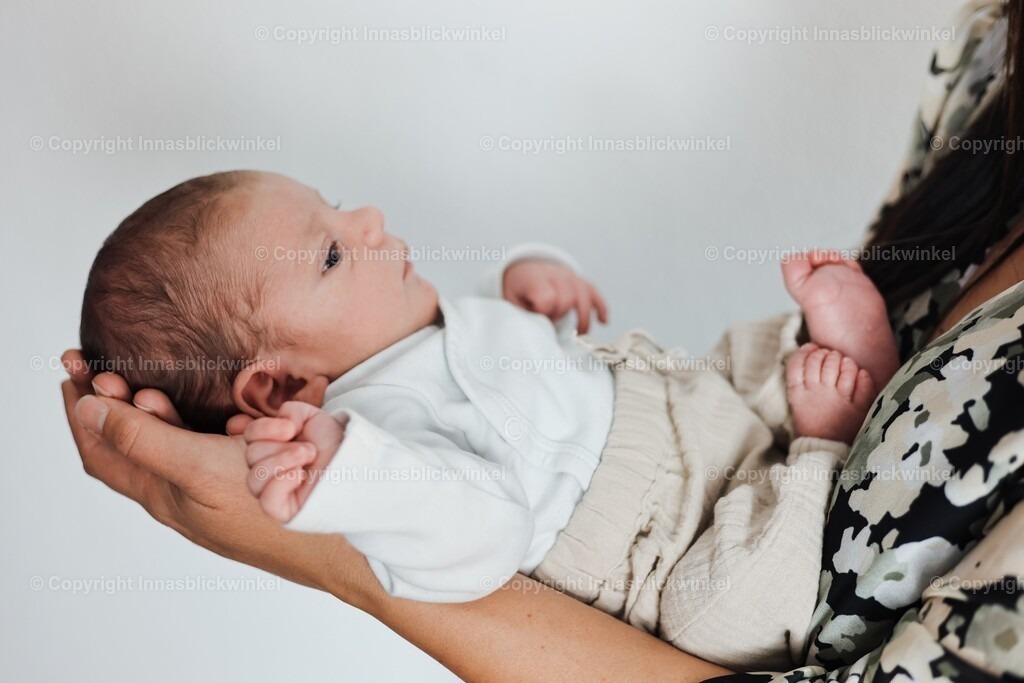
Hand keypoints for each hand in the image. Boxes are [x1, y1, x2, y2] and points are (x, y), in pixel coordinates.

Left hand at [59, 349, 376, 605]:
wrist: (338, 531)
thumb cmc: (271, 508)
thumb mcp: (197, 467)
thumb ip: (143, 439)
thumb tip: (88, 410)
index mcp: (164, 495)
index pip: (102, 451)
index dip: (81, 411)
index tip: (72, 370)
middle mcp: (185, 497)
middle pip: (135, 448)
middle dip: (116, 405)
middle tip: (107, 369)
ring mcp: (218, 492)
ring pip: (176, 449)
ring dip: (160, 415)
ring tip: (152, 388)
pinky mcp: (249, 484)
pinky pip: (216, 454)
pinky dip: (206, 427)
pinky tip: (223, 416)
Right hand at [244, 402, 345, 522]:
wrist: (359, 464)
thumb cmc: (336, 444)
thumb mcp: (314, 418)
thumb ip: (290, 412)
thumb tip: (278, 422)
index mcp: (272, 446)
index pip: (249, 436)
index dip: (262, 428)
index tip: (289, 428)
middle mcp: (268, 469)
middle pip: (251, 454)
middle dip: (281, 445)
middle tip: (309, 448)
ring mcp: (274, 492)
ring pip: (254, 478)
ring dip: (283, 460)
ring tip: (308, 457)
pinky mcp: (284, 510)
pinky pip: (266, 501)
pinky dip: (281, 483)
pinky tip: (299, 475)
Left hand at [503, 260, 608, 333]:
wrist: (524, 272)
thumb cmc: (518, 292)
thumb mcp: (511, 303)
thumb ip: (523, 316)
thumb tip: (537, 334)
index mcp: (534, 279)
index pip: (548, 296)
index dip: (545, 311)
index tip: (538, 317)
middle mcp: (555, 274)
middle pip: (568, 297)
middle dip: (561, 315)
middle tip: (550, 322)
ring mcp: (569, 276)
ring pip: (584, 296)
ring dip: (583, 318)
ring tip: (579, 335)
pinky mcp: (580, 281)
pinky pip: (594, 293)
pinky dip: (601, 307)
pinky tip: (603, 321)